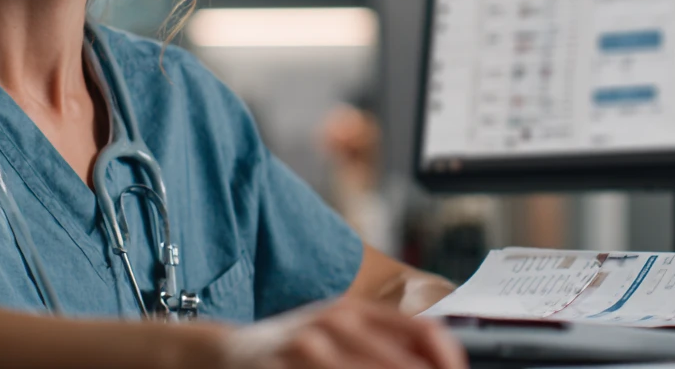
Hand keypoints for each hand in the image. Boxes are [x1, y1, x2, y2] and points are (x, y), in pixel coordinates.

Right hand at [214, 297, 465, 368]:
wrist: (225, 353)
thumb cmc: (294, 347)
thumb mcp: (338, 331)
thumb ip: (384, 342)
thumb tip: (440, 359)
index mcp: (357, 310)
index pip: (424, 330)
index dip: (449, 358)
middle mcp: (336, 323)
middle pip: (403, 363)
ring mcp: (309, 348)